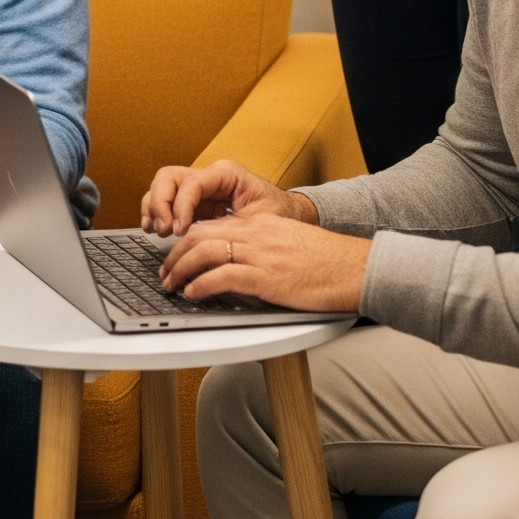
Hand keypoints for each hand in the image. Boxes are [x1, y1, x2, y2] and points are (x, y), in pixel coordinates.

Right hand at [140, 157, 316, 237]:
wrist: (290, 217)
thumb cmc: (280, 215)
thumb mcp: (260, 220)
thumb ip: (231, 226)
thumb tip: (203, 240)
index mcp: (225, 174)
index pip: (191, 184)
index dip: (180, 206)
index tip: (179, 230)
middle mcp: (208, 177)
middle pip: (169, 177)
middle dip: (160, 202)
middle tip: (164, 229)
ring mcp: (199, 189)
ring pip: (162, 186)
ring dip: (154, 207)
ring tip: (155, 230)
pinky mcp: (195, 204)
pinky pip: (167, 202)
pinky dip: (156, 213)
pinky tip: (154, 229)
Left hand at [158, 212, 369, 314]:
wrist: (354, 268)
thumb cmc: (328, 262)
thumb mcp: (289, 245)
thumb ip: (263, 249)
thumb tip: (239, 266)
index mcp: (260, 224)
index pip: (212, 225)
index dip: (187, 240)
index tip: (176, 254)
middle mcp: (255, 234)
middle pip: (200, 236)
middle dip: (175, 254)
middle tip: (164, 272)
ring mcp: (260, 254)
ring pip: (204, 253)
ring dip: (180, 270)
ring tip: (171, 285)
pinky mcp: (266, 277)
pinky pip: (223, 277)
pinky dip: (201, 285)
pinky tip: (192, 294)